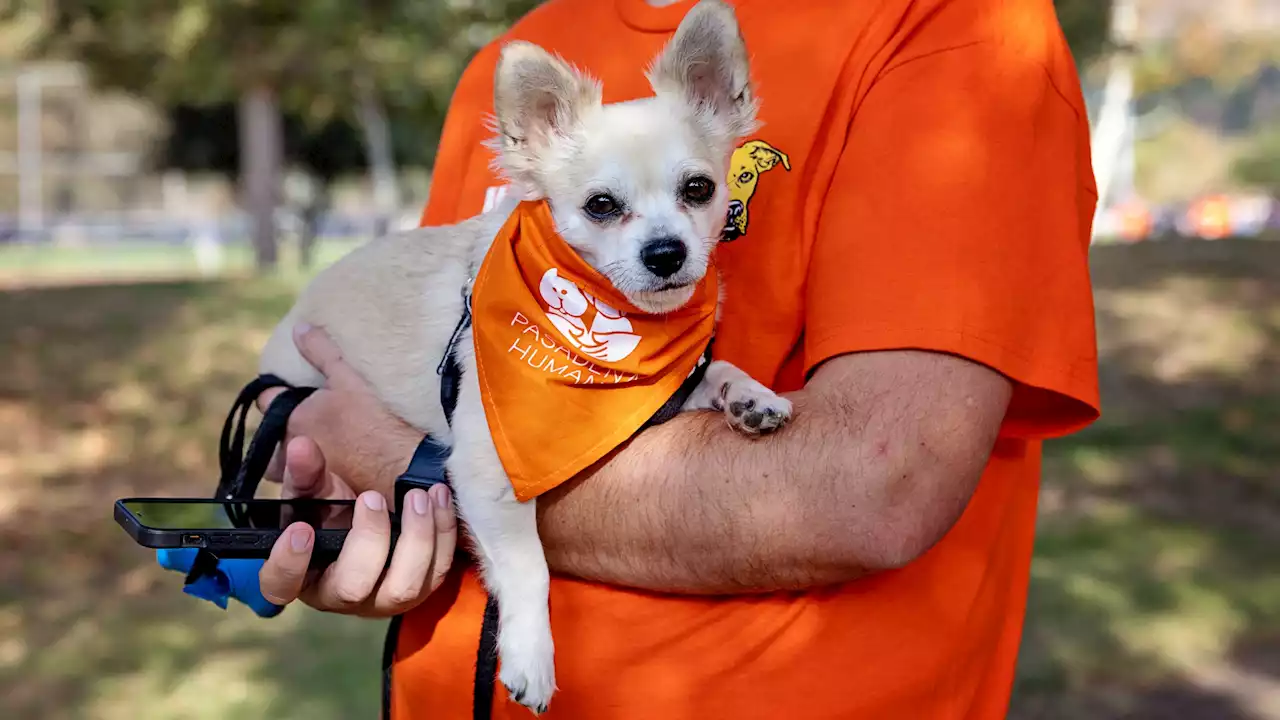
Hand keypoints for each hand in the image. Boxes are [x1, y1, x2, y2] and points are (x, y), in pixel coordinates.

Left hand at [258, 323, 422, 497]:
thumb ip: (320, 351)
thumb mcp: (348, 376)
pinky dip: (315, 473)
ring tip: (315, 446)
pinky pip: (309, 483)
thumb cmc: (375, 419)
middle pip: (270, 444)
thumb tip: (299, 328)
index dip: (276, 390)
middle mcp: (294, 449)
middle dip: (278, 434)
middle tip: (300, 422)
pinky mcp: (328, 491)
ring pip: (284, 470)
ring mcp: (309, 475)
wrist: (405, 465)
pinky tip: (336, 462)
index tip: (286, 385)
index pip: (266, 400)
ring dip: (291, 460)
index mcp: (292, 418)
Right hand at [258, 435, 457, 615]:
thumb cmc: (330, 510)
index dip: (288, 564)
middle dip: (368, 541)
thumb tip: (301, 447)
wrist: (368, 517)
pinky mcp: (421, 588)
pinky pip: (438, 571)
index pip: (281, 585)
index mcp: (301, 575)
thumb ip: (305, 471)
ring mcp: (383, 599)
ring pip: (404, 589)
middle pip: (352, 589)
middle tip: (371, 497)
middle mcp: (341, 597)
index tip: (300, 530)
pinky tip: (438, 497)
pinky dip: (442, 533)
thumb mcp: (313, 490)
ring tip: (418, 495)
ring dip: (415, 539)